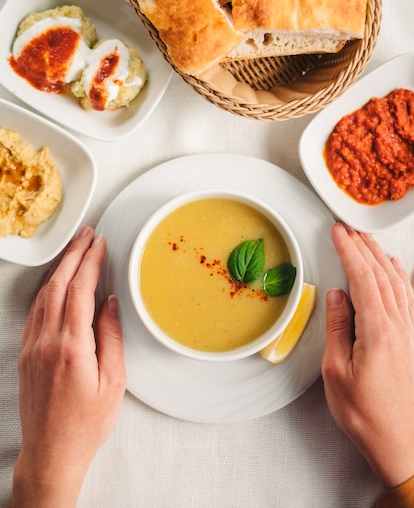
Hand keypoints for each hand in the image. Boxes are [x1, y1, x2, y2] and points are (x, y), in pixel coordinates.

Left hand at [11, 226, 125, 507]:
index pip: (80, 290)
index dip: (90, 261)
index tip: (98, 244)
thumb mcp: (113, 382)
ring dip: (58, 269)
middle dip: (73, 255)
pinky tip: (56, 284)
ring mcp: (32, 347)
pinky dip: (47, 290)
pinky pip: (35, 311)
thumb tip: (109, 304)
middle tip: (86, 236)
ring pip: (43, 295)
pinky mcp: (25, 354)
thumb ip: (111, 337)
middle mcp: (47, 342)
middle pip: (58, 284)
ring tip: (73, 252)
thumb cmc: (85, 424)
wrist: (51, 453)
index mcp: (72, 347)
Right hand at [322, 222, 413, 488]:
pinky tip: (395, 271)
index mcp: (378, 331)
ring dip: (381, 258)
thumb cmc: (366, 414)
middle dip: (363, 247)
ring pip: (397, 282)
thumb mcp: (337, 372)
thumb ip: (338, 329)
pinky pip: (408, 297)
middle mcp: (399, 326)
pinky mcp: (412, 341)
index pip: (362, 278)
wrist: (402, 444)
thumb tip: (336, 297)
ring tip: (367, 241)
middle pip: (381, 274)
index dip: (349, 251)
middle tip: (348, 229)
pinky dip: (399, 277)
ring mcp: (409, 333)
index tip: (338, 233)